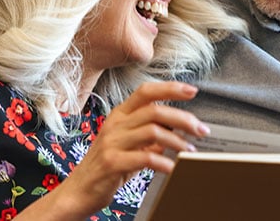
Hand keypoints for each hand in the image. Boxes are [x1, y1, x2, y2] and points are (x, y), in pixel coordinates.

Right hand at [14, 81, 208, 219]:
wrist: (78, 191)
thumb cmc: (108, 165)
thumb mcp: (131, 144)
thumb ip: (152, 133)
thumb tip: (180, 126)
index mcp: (121, 114)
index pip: (146, 91)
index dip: (170, 88)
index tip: (192, 91)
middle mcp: (116, 123)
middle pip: (155, 111)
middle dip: (183, 119)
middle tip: (201, 130)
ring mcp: (112, 142)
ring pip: (153, 131)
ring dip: (177, 142)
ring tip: (190, 151)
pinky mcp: (112, 162)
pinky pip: (144, 157)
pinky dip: (163, 162)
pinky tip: (173, 167)